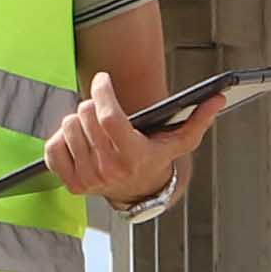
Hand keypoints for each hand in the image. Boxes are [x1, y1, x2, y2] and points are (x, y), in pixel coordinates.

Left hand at [37, 70, 198, 204]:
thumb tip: (218, 99)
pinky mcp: (71, 184)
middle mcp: (109, 170)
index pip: (108, 117)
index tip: (103, 79)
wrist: (139, 192)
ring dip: (78, 120)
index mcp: (133, 156)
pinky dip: (61, 139)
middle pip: (85, 117)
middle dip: (92, 103)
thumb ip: (198, 119)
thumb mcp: (179, 141)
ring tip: (92, 126)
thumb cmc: (156, 158)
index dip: (102, 92)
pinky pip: (52, 148)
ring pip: (67, 127)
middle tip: (101, 106)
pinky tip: (78, 140)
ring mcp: (88, 179)